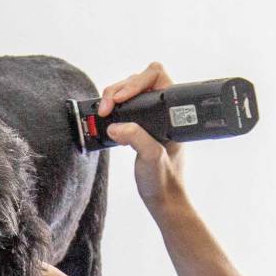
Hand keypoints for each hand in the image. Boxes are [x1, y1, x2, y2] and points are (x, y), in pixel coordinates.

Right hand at [98, 61, 187, 216]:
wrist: (162, 199)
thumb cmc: (164, 180)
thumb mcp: (151, 158)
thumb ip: (136, 138)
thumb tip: (116, 127)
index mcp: (172, 112)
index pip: (157, 76)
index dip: (136, 82)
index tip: (121, 100)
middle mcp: (162, 111)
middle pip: (138, 81)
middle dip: (118, 90)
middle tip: (106, 108)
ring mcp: (150, 118)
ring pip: (128, 92)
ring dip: (112, 98)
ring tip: (103, 113)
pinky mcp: (138, 126)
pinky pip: (123, 107)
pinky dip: (112, 109)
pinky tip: (106, 118)